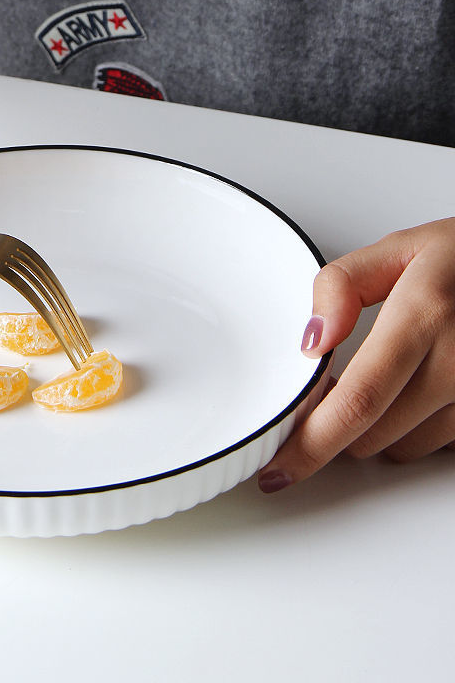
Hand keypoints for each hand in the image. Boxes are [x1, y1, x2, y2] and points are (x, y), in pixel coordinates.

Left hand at [259, 218, 454, 492]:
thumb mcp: (399, 249)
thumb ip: (341, 286)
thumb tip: (312, 341)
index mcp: (425, 315)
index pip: (358, 400)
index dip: (312, 443)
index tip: (280, 467)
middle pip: (373, 434)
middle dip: (338, 423)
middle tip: (339, 384)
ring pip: (405, 448)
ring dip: (381, 426)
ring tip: (392, 376)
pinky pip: (440, 446)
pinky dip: (417, 428)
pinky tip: (421, 389)